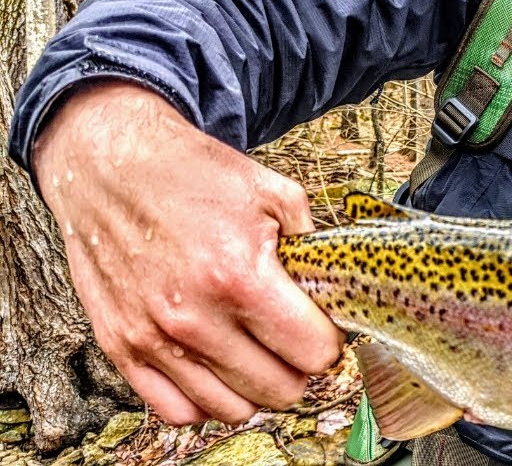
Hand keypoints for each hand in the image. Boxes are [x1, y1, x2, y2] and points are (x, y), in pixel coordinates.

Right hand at [33, 80, 344, 424]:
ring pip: (233, 409)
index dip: (328, 341)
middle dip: (299, 368)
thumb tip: (338, 289)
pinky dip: (207, 400)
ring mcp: (154, 339)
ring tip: (259, 354)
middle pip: (279, 389)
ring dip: (257, 388)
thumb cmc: (192, 174)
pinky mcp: (121, 348)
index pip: (313, 351)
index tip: (322, 326)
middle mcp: (195, 318)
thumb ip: (314, 244)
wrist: (108, 166)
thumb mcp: (273, 192)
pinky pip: (177, 410)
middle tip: (293, 340)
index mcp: (240, 276)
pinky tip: (218, 369)